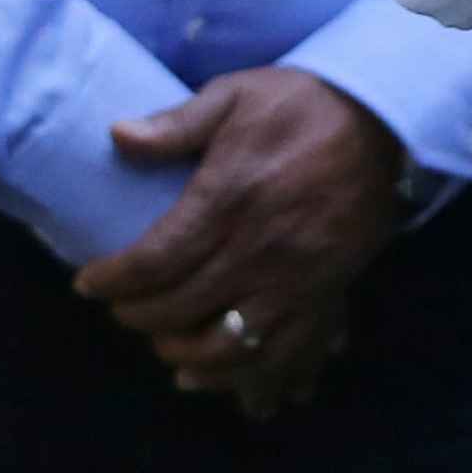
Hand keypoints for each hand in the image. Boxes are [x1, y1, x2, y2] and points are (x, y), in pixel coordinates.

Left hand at [80, 68, 408, 402]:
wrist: (384, 118)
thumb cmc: (300, 104)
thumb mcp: (234, 94)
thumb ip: (176, 123)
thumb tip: (117, 137)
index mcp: (228, 198)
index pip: (155, 260)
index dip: (113, 280)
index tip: (87, 284)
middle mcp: (259, 248)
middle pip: (182, 307)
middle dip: (139, 316)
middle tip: (121, 309)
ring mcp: (297, 279)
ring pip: (228, 345)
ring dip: (185, 355)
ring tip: (164, 345)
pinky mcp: (327, 293)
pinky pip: (284, 353)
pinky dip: (248, 378)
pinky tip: (217, 378)